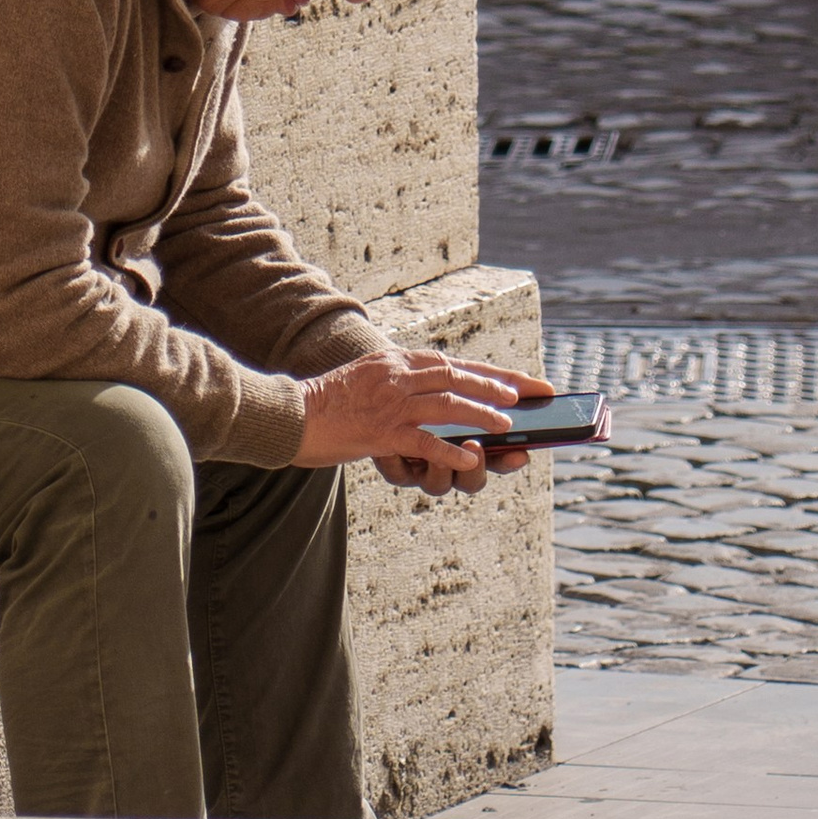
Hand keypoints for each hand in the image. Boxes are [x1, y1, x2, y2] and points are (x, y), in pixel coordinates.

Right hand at [294, 346, 543, 494]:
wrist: (289, 415)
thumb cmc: (328, 403)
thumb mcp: (367, 376)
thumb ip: (400, 379)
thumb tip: (440, 391)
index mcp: (395, 359)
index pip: (452, 362)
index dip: (490, 372)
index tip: (522, 381)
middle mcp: (397, 375)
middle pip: (457, 376)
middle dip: (497, 386)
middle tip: (528, 396)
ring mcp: (390, 403)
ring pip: (447, 404)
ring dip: (480, 414)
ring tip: (506, 425)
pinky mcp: (381, 432)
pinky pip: (423, 441)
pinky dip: (448, 451)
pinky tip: (469, 459)